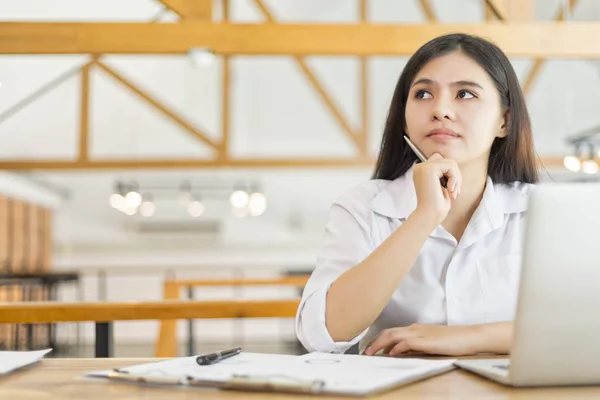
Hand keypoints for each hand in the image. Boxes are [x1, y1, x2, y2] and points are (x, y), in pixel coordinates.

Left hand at [362, 323, 481, 356]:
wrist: (469, 336)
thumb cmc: (452, 340)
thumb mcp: (430, 342)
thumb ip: (415, 345)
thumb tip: (400, 352)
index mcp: (415, 328)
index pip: (391, 331)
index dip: (378, 339)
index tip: (370, 348)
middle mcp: (415, 328)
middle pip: (388, 332)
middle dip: (374, 342)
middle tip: (365, 352)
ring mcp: (420, 333)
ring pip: (393, 335)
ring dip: (380, 345)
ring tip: (371, 354)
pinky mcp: (426, 341)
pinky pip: (406, 343)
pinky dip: (396, 348)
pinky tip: (391, 354)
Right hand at [412, 154, 461, 223]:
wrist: (429, 216)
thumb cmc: (436, 206)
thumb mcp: (442, 186)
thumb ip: (444, 173)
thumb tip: (453, 164)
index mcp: (421, 171)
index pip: (442, 163)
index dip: (451, 175)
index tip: (452, 190)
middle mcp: (419, 167)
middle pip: (447, 161)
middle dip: (456, 176)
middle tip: (454, 192)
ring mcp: (423, 167)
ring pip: (450, 162)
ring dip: (457, 178)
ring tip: (453, 192)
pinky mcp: (429, 168)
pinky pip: (450, 166)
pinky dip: (455, 178)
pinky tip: (450, 190)